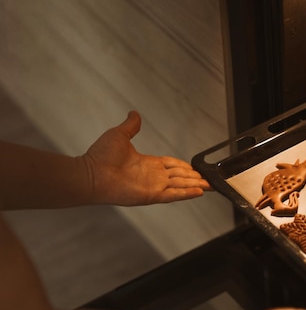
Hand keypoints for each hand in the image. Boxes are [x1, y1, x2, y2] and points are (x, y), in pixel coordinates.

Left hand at [82, 111, 210, 205]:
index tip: (196, 168)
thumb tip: (134, 113)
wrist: (91, 173)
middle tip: (210, 179)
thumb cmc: (100, 156)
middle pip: (180, 176)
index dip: (185, 167)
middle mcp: (153, 176)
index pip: (172, 165)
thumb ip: (131, 126)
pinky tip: (199, 192)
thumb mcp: (119, 135)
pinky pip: (174, 194)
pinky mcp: (152, 195)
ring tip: (211, 186)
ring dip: (195, 185)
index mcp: (147, 163)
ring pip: (181, 185)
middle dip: (195, 178)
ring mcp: (153, 186)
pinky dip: (187, 194)